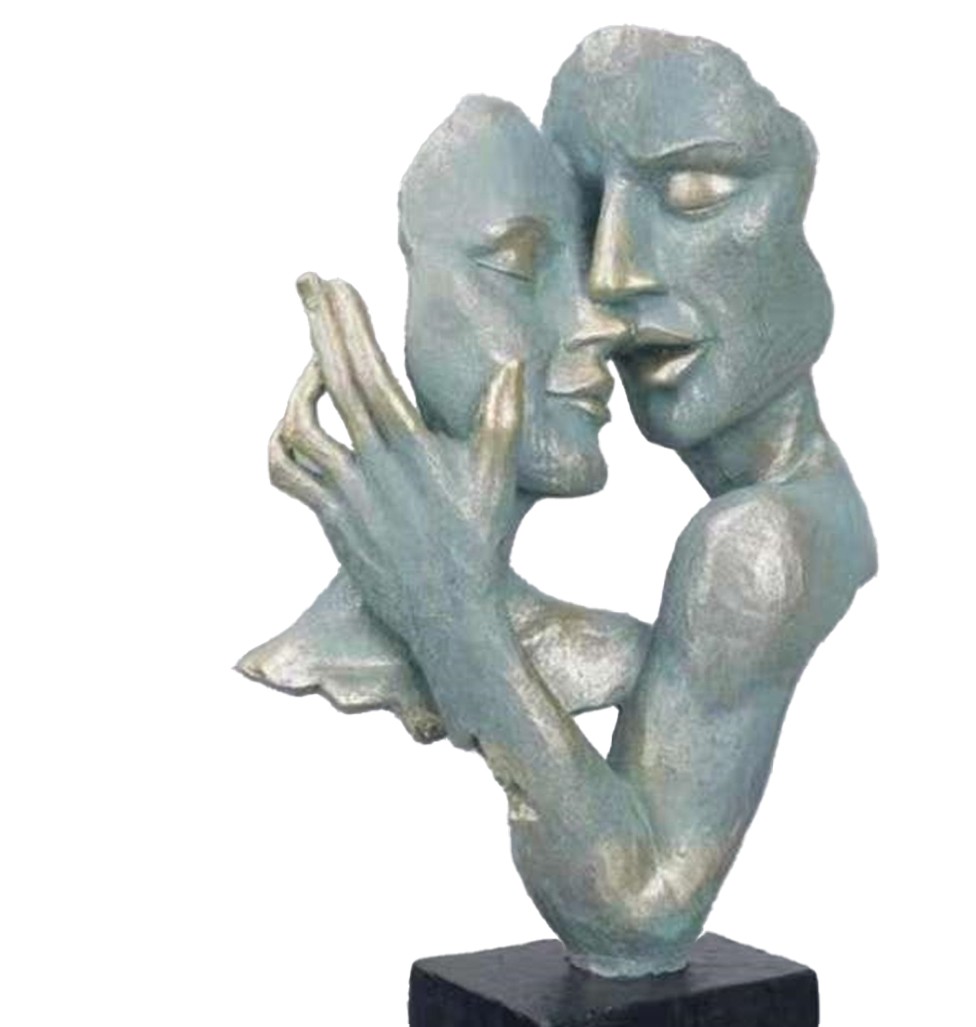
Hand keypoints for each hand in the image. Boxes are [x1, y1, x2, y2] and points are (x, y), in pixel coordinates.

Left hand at [268, 273, 522, 653]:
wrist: (448, 613)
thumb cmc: (479, 545)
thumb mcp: (499, 480)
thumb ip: (502, 420)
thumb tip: (511, 365)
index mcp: (410, 449)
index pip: (367, 370)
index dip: (348, 322)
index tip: (335, 284)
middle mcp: (371, 466)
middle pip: (332, 380)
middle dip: (319, 323)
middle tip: (307, 281)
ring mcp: (344, 494)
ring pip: (298, 426)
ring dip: (299, 385)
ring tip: (314, 360)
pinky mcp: (329, 520)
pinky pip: (288, 474)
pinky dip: (282, 442)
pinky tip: (296, 425)